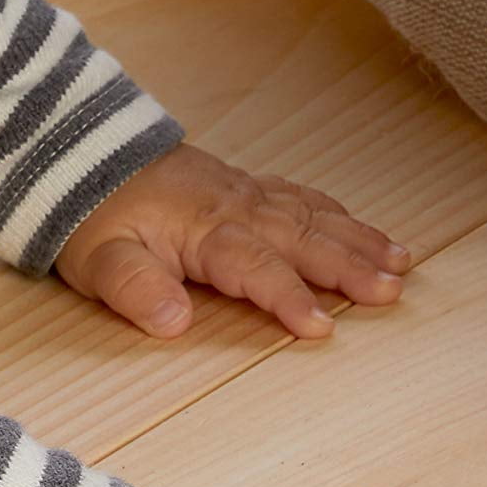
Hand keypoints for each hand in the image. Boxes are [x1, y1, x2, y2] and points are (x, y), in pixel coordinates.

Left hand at [52, 142, 411, 340]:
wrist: (84, 158)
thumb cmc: (93, 218)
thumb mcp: (99, 262)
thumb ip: (135, 290)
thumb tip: (174, 321)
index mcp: (204, 229)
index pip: (255, 267)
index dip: (288, 297)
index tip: (321, 328)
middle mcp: (235, 208)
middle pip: (302, 237)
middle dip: (349, 265)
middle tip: (393, 290)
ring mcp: (245, 194)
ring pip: (312, 215)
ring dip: (358, 239)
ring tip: (402, 262)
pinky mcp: (246, 188)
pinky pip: (303, 198)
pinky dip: (338, 214)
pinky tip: (363, 229)